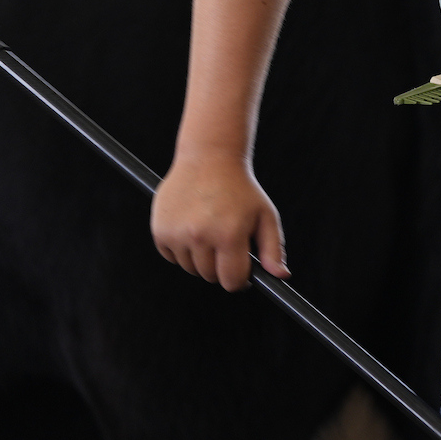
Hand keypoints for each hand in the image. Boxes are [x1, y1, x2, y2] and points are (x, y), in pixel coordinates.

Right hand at [152, 150, 287, 290]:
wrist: (209, 158)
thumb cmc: (241, 189)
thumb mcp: (265, 215)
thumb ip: (274, 249)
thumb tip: (281, 276)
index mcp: (229, 234)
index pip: (232, 281)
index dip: (240, 280)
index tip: (242, 273)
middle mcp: (200, 236)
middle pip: (210, 276)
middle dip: (221, 267)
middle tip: (227, 244)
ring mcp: (177, 234)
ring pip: (190, 268)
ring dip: (201, 258)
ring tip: (210, 232)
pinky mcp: (160, 230)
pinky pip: (171, 257)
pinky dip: (182, 250)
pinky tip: (192, 228)